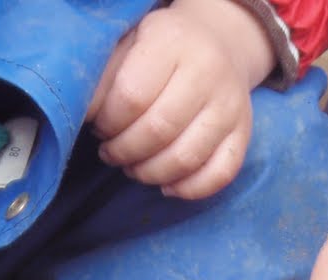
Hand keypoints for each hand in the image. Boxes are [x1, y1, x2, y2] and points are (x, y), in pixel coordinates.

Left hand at [87, 0, 273, 199]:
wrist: (218, 43)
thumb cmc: (159, 50)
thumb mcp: (127, 45)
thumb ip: (102, 78)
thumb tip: (84, 116)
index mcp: (173, 41)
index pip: (132, 97)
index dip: (107, 122)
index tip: (99, 125)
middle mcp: (208, 72)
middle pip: (158, 132)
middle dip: (123, 151)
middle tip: (111, 151)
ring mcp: (231, 105)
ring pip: (185, 158)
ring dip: (149, 173)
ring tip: (132, 166)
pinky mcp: (243, 133)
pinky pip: (219, 175)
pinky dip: (188, 189)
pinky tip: (166, 184)